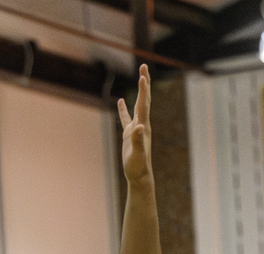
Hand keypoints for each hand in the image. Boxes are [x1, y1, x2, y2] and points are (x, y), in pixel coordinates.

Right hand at [116, 65, 152, 184]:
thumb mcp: (137, 155)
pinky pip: (126, 118)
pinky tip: (119, 101)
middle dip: (144, 83)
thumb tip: (140, 127)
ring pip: (137, 105)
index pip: (143, 104)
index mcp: (143, 126)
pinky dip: (123, 109)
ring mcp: (136, 128)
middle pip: (143, 99)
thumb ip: (138, 140)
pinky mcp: (130, 134)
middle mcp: (142, 124)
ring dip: (138, 91)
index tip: (143, 76)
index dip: (143, 90)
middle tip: (144, 66)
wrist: (139, 176)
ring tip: (140, 77)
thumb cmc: (138, 167)